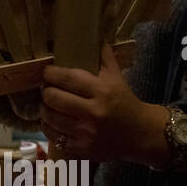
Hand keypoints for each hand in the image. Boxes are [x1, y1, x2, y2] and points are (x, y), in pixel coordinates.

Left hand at [39, 43, 166, 163]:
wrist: (142, 135)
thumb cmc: (126, 103)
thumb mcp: (118, 78)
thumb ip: (105, 58)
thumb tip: (96, 37)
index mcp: (102, 91)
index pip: (66, 78)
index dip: (50, 73)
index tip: (47, 72)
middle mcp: (94, 112)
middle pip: (53, 97)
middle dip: (46, 91)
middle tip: (48, 89)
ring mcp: (87, 132)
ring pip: (49, 117)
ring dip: (44, 109)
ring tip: (48, 104)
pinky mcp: (82, 148)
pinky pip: (54, 136)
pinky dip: (48, 127)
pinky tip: (52, 121)